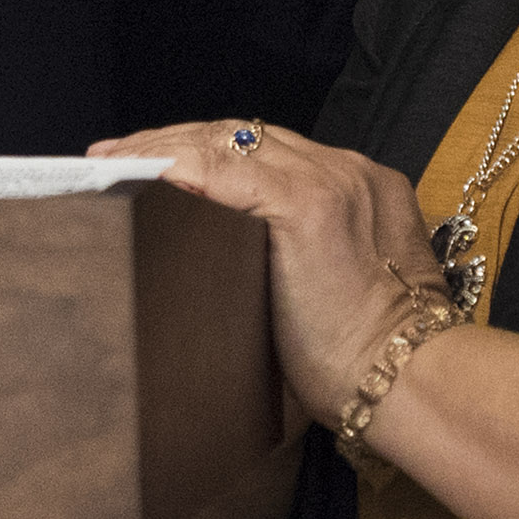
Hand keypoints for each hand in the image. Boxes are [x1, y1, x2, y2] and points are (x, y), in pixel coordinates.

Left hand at [95, 120, 444, 426]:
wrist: (408, 384)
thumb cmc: (365, 362)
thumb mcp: (330, 291)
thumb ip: (289, 257)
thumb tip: (218, 260)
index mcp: (358, 187)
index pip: (264, 149)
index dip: (203, 150)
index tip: (154, 162)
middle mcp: (347, 170)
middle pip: (242, 134)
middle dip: (173, 139)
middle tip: (115, 155)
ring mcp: (330, 181)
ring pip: (226, 141)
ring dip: (161, 147)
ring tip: (110, 162)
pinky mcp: (308, 205)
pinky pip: (222, 171)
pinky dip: (173, 166)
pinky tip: (134, 171)